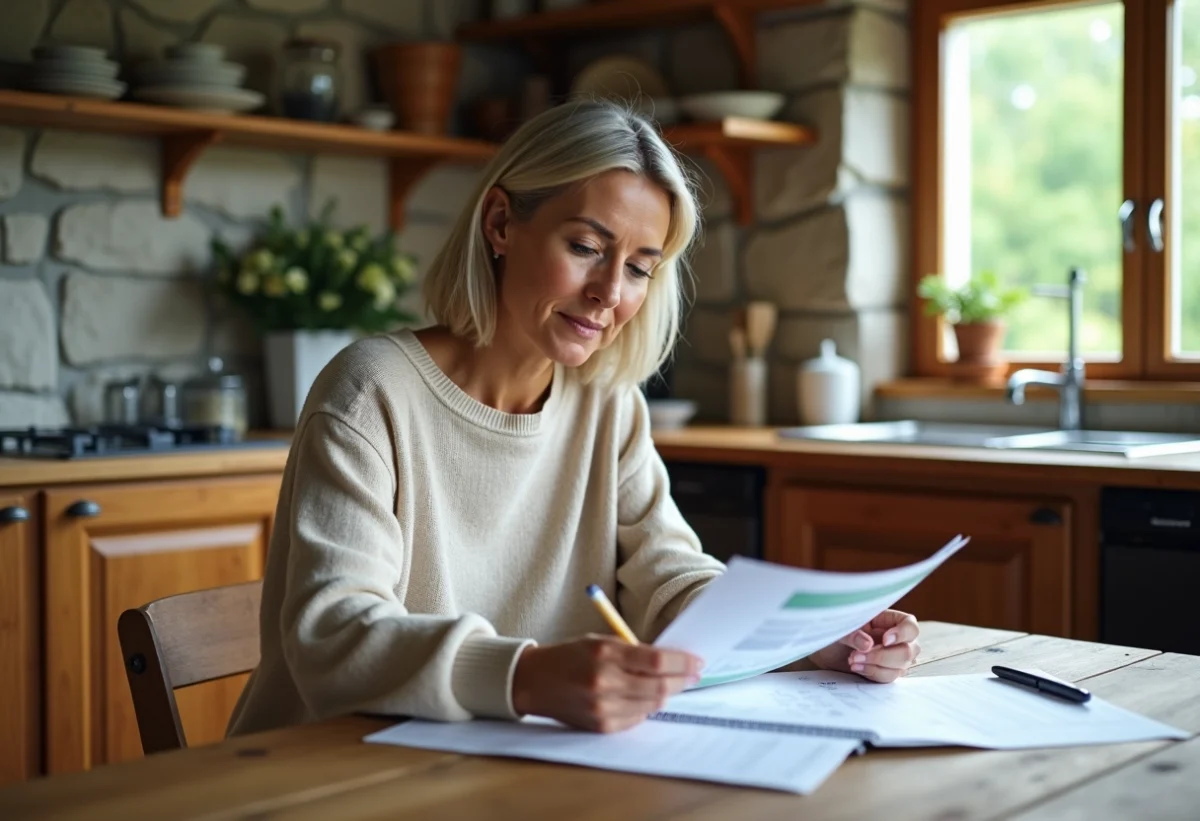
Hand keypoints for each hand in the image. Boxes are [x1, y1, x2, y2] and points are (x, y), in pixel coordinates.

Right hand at [511, 636, 702, 732]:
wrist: (534, 682)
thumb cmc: (570, 656)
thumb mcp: (601, 641)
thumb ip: (634, 651)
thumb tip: (672, 661)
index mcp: (605, 653)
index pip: (657, 661)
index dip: (682, 663)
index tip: (697, 662)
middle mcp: (604, 681)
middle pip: (659, 687)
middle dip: (681, 680)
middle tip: (693, 675)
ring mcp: (602, 707)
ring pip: (652, 705)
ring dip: (666, 694)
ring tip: (670, 684)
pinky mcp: (601, 725)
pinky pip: (637, 718)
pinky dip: (647, 707)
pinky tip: (645, 697)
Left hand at [807, 610, 920, 682]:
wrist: (827, 650)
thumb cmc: (838, 631)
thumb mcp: (842, 627)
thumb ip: (853, 634)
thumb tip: (867, 644)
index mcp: (891, 621)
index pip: (911, 627)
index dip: (902, 634)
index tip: (885, 640)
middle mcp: (899, 640)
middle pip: (908, 651)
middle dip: (882, 656)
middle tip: (857, 655)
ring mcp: (895, 657)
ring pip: (899, 668)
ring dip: (875, 666)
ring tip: (852, 660)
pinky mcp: (888, 672)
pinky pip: (888, 678)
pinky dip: (872, 674)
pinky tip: (856, 667)